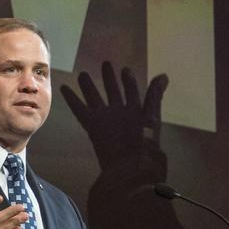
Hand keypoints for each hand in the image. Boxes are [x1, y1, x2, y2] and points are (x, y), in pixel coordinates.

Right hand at [61, 62, 168, 176]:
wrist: (130, 164)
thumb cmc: (144, 141)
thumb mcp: (152, 115)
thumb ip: (155, 95)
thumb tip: (164, 75)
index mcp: (135, 111)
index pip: (132, 91)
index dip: (129, 81)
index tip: (125, 69)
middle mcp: (119, 113)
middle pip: (113, 91)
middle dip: (110, 78)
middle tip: (105, 63)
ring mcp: (105, 118)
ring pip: (95, 98)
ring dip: (89, 86)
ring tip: (83, 74)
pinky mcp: (92, 125)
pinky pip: (80, 109)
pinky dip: (72, 99)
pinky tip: (64, 88)